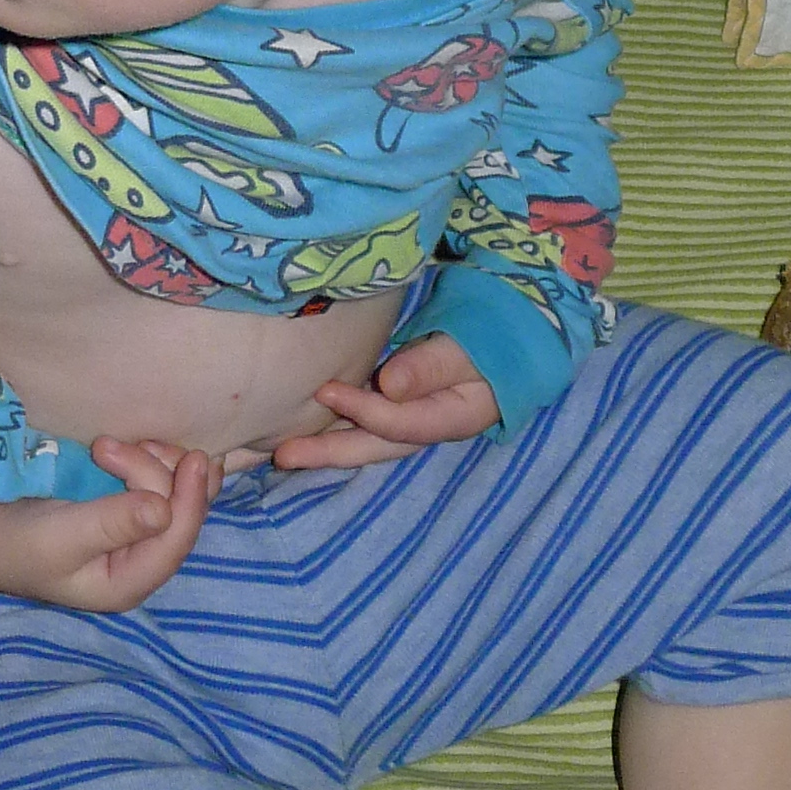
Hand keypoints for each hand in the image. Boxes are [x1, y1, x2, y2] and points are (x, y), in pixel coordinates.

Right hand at [0, 443, 217, 611]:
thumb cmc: (19, 543)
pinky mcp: (128, 507)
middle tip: (102, 447)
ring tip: (103, 446)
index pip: (175, 543)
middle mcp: (141, 560)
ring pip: (172, 490)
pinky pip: (158, 480)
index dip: (191, 501)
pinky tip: (124, 448)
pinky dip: (147, 458)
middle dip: (152, 471)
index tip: (195, 458)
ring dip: (149, 460)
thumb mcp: (61, 537)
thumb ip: (112, 524)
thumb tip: (163, 510)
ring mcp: (137, 532)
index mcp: (128, 582)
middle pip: (176, 510)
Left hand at [267, 332, 498, 470]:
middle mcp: (427, 427)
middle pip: (375, 446)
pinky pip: (363, 423)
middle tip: (283, 455)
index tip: (326, 390)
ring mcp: (412, 419)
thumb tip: (389, 386)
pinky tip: (302, 430)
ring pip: (365, 440)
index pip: (401, 425)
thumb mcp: (471, 347)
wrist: (511, 334)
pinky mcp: (398, 404)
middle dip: (329, 452)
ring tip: (280, 454)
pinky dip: (334, 428)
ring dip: (325, 447)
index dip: (364, 411)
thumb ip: (433, 366)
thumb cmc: (494, 334)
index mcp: (452, 419)